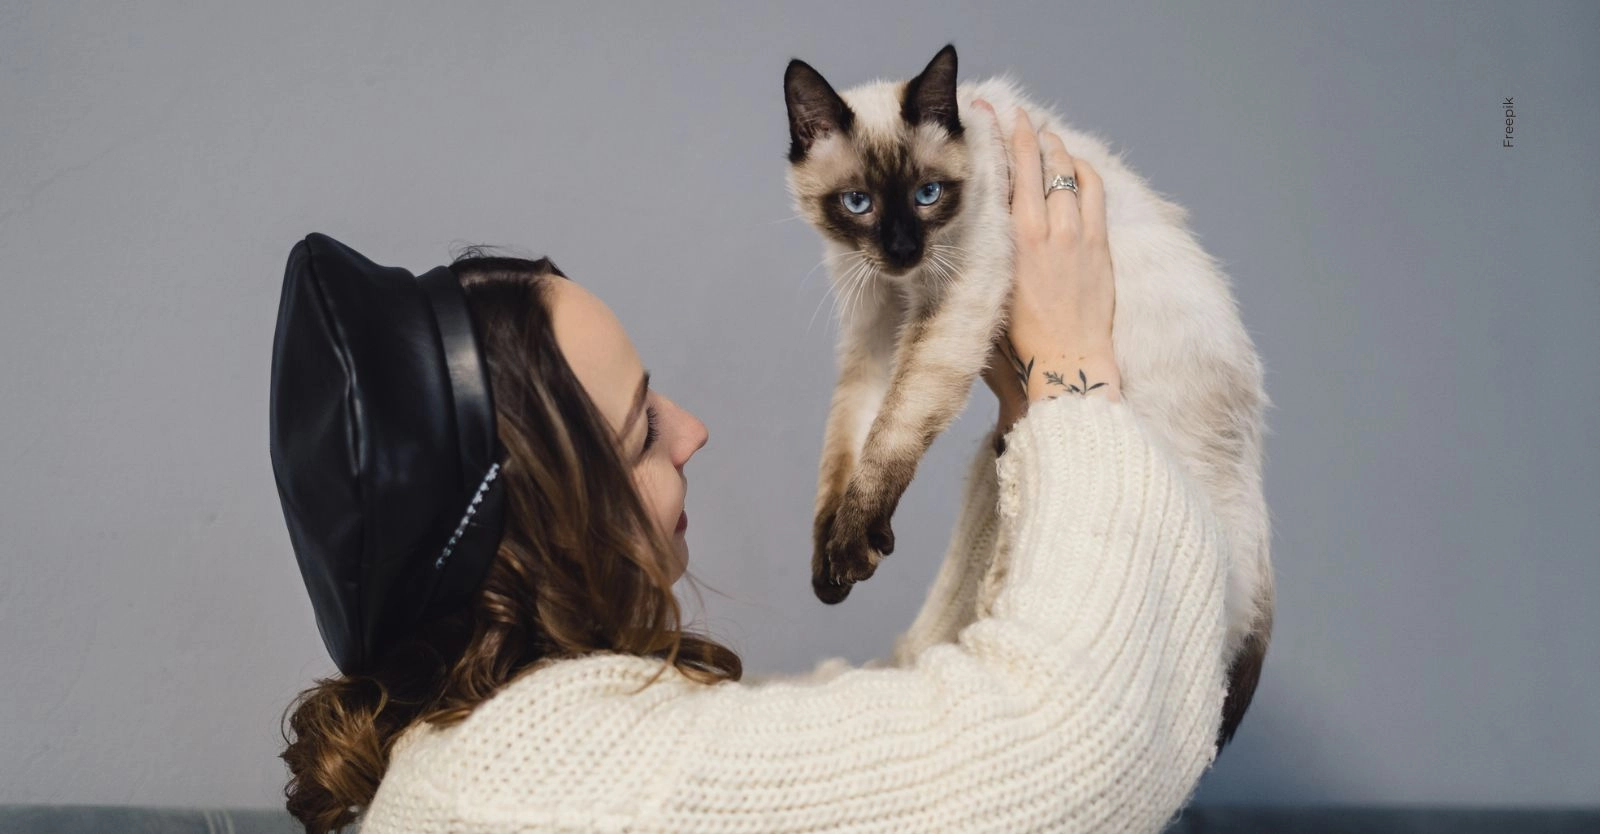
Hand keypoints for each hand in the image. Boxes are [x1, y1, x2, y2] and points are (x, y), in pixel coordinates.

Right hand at [972, 99, 1120, 432]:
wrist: (1066, 364)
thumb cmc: (1019, 340)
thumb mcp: (988, 289)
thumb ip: (981, 253)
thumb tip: (965, 231)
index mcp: (1013, 240)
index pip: (1004, 172)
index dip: (996, 138)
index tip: (987, 114)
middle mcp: (1046, 229)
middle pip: (1036, 161)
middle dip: (1022, 131)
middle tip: (1013, 114)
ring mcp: (1077, 234)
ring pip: (1067, 170)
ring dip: (1054, 147)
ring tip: (1043, 137)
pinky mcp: (1098, 244)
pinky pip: (1093, 191)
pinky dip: (1081, 171)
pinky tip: (1074, 166)